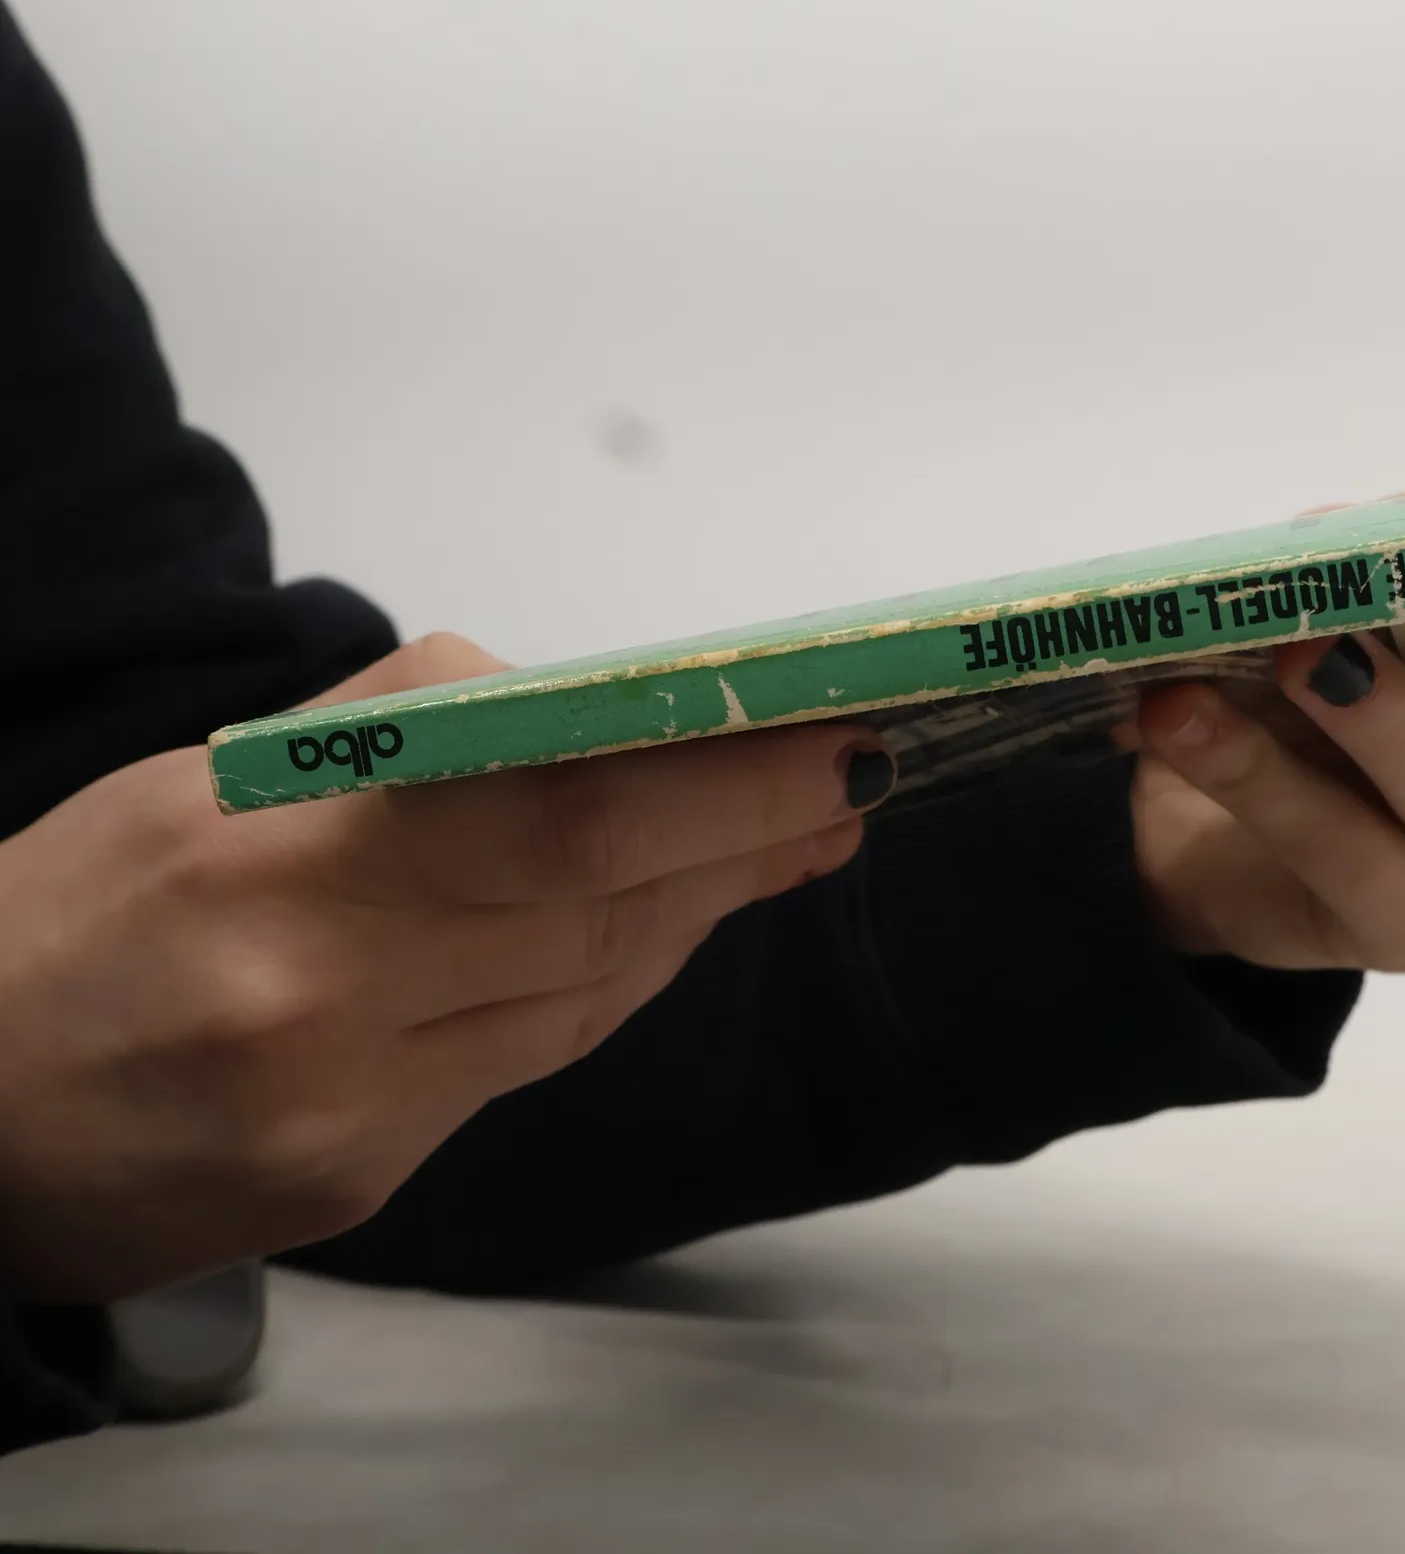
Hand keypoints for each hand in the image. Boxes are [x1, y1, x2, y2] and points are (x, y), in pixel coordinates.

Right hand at [0, 634, 892, 1300]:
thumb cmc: (72, 911)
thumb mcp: (212, 774)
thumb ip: (402, 725)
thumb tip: (583, 706)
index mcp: (272, 857)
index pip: (555, 810)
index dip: (714, 780)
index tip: (824, 737)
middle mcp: (318, 999)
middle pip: (600, 906)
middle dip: (744, 836)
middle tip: (844, 780)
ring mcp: (346, 1111)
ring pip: (588, 989)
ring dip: (696, 904)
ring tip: (780, 836)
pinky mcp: (358, 1181)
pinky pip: (532, 1062)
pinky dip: (611, 982)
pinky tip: (659, 926)